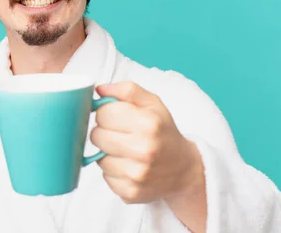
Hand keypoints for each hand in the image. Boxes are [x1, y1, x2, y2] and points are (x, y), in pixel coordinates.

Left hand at [91, 81, 204, 204]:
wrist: (184, 169)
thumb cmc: (164, 132)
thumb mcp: (153, 104)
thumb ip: (127, 90)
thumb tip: (99, 89)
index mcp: (148, 123)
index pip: (103, 113)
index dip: (106, 112)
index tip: (116, 116)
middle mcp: (143, 150)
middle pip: (96, 135)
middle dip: (104, 132)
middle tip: (120, 134)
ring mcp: (136, 174)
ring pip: (98, 158)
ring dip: (108, 153)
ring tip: (126, 151)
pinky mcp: (130, 192)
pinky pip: (105, 177)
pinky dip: (113, 171)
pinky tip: (128, 166)